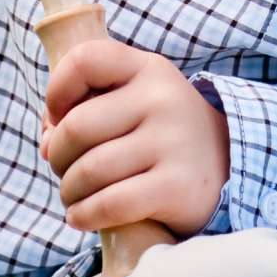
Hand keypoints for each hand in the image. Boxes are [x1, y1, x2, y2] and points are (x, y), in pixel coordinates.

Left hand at [41, 37, 229, 239]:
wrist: (229, 166)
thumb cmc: (162, 133)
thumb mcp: (136, 101)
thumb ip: (87, 107)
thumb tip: (46, 142)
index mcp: (148, 69)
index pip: (85, 60)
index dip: (56, 91)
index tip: (58, 118)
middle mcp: (162, 99)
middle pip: (76, 127)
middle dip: (56, 155)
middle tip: (63, 169)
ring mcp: (172, 142)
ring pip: (89, 171)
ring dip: (68, 191)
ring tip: (73, 197)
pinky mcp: (176, 186)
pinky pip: (110, 204)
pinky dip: (85, 215)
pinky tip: (81, 217)